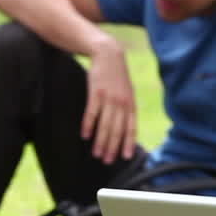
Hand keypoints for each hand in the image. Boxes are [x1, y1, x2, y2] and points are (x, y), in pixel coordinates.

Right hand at [82, 38, 136, 163]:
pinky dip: (88, 126)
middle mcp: (122, 103)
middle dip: (112, 147)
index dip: (128, 143)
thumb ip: (128, 109)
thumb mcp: (128, 92)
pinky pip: (92, 113)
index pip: (131, 127)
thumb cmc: (118, 77)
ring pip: (105, 125)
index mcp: (131, 104)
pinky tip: (85, 136)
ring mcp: (109, 98)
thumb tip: (126, 128)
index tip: (125, 157)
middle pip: (117, 130)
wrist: (109, 55)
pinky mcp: (96, 93)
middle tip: (107, 161)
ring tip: (97, 154)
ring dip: (100, 141)